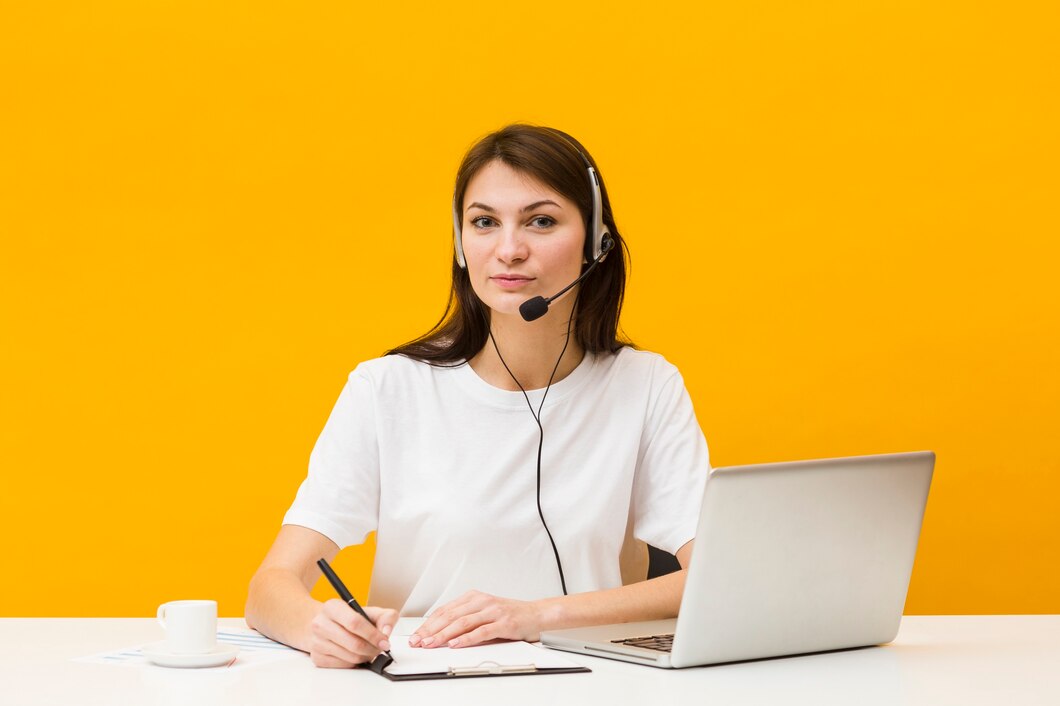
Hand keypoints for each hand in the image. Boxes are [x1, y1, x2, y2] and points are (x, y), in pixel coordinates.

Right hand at [307, 599, 397, 667]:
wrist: (324, 624)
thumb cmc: (347, 618)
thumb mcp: (367, 610)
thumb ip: (384, 616)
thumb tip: (386, 631)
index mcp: (333, 607)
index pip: (355, 622)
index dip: (373, 634)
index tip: (384, 641)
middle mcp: (321, 624)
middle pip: (354, 643)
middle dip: (372, 649)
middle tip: (379, 648)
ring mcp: (317, 642)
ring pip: (350, 657)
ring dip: (365, 657)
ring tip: (369, 650)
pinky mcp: (317, 658)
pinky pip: (344, 666)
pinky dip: (355, 663)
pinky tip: (356, 654)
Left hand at [409, 590, 543, 648]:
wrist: (536, 614)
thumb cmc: (509, 615)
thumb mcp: (484, 612)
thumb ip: (465, 618)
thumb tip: (440, 632)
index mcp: (474, 597)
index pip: (445, 610)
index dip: (428, 623)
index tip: (417, 635)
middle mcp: (482, 601)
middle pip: (450, 616)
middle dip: (431, 630)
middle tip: (418, 641)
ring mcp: (493, 611)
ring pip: (462, 623)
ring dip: (443, 635)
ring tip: (431, 644)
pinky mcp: (503, 623)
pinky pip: (481, 631)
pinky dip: (466, 638)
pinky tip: (455, 644)